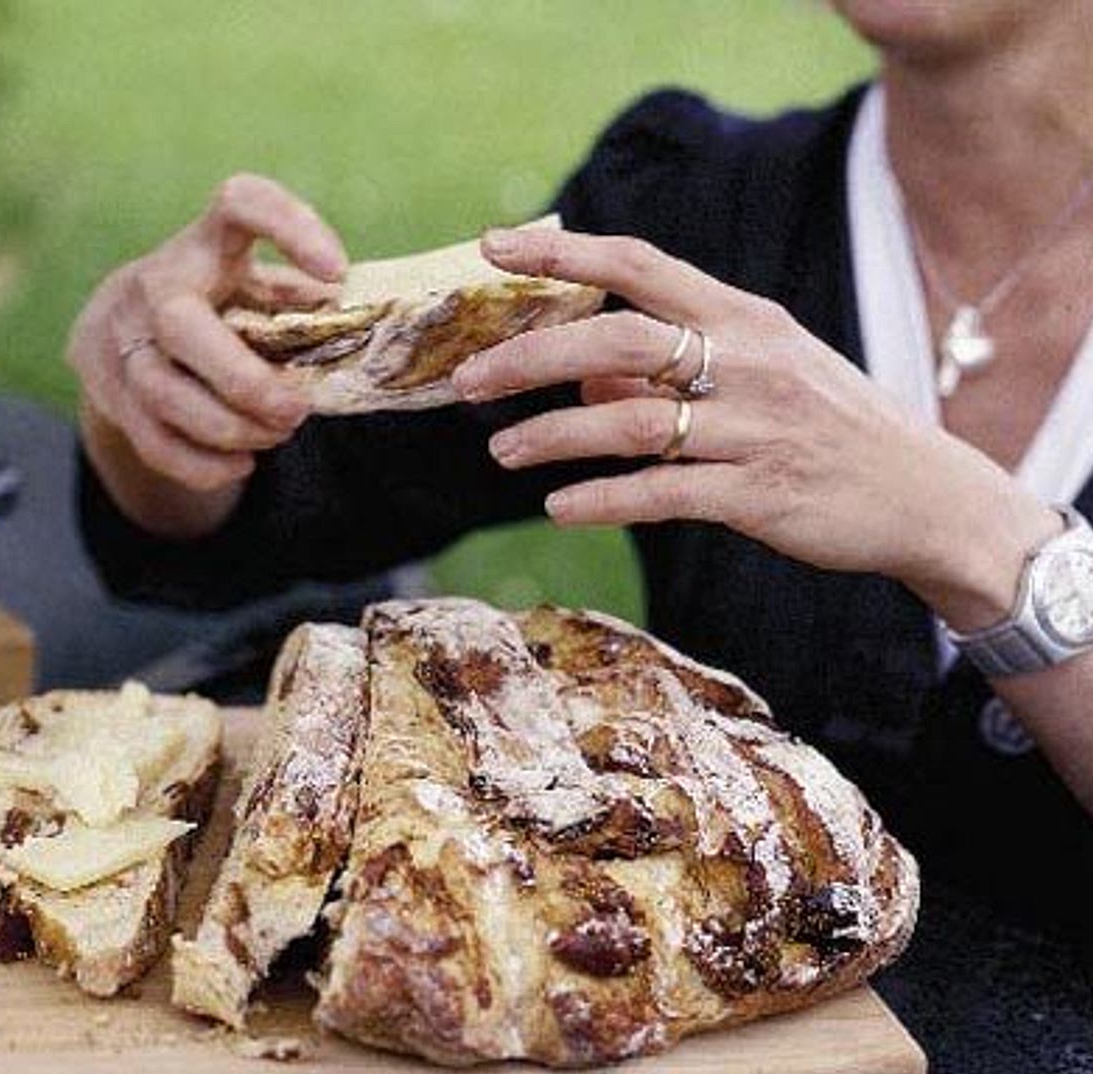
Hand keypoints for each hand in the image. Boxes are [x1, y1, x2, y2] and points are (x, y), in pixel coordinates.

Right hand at [67, 174, 345, 492]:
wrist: (124, 335)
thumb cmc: (219, 309)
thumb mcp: (258, 292)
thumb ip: (302, 307)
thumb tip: (361, 329)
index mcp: (206, 246)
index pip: (241, 203)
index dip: (289, 227)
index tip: (337, 272)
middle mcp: (154, 284)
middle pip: (179, 325)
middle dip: (245, 380)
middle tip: (298, 410)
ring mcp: (121, 340)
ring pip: (164, 394)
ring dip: (232, 428)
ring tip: (276, 433)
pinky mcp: (109, 393)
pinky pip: (152, 441)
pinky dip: (203, 464)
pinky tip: (241, 464)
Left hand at [452, 226, 1059, 629]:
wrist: (922, 493)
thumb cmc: (831, 425)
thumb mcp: (764, 375)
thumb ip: (673, 371)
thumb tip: (582, 391)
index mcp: (744, 318)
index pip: (639, 265)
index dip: (562, 254)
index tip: (493, 250)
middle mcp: (746, 362)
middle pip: (617, 342)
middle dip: (531, 356)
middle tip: (468, 380)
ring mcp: (754, 429)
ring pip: (629, 424)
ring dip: (551, 436)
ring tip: (499, 450)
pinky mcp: (759, 494)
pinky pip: (662, 494)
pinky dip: (602, 499)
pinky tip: (558, 507)